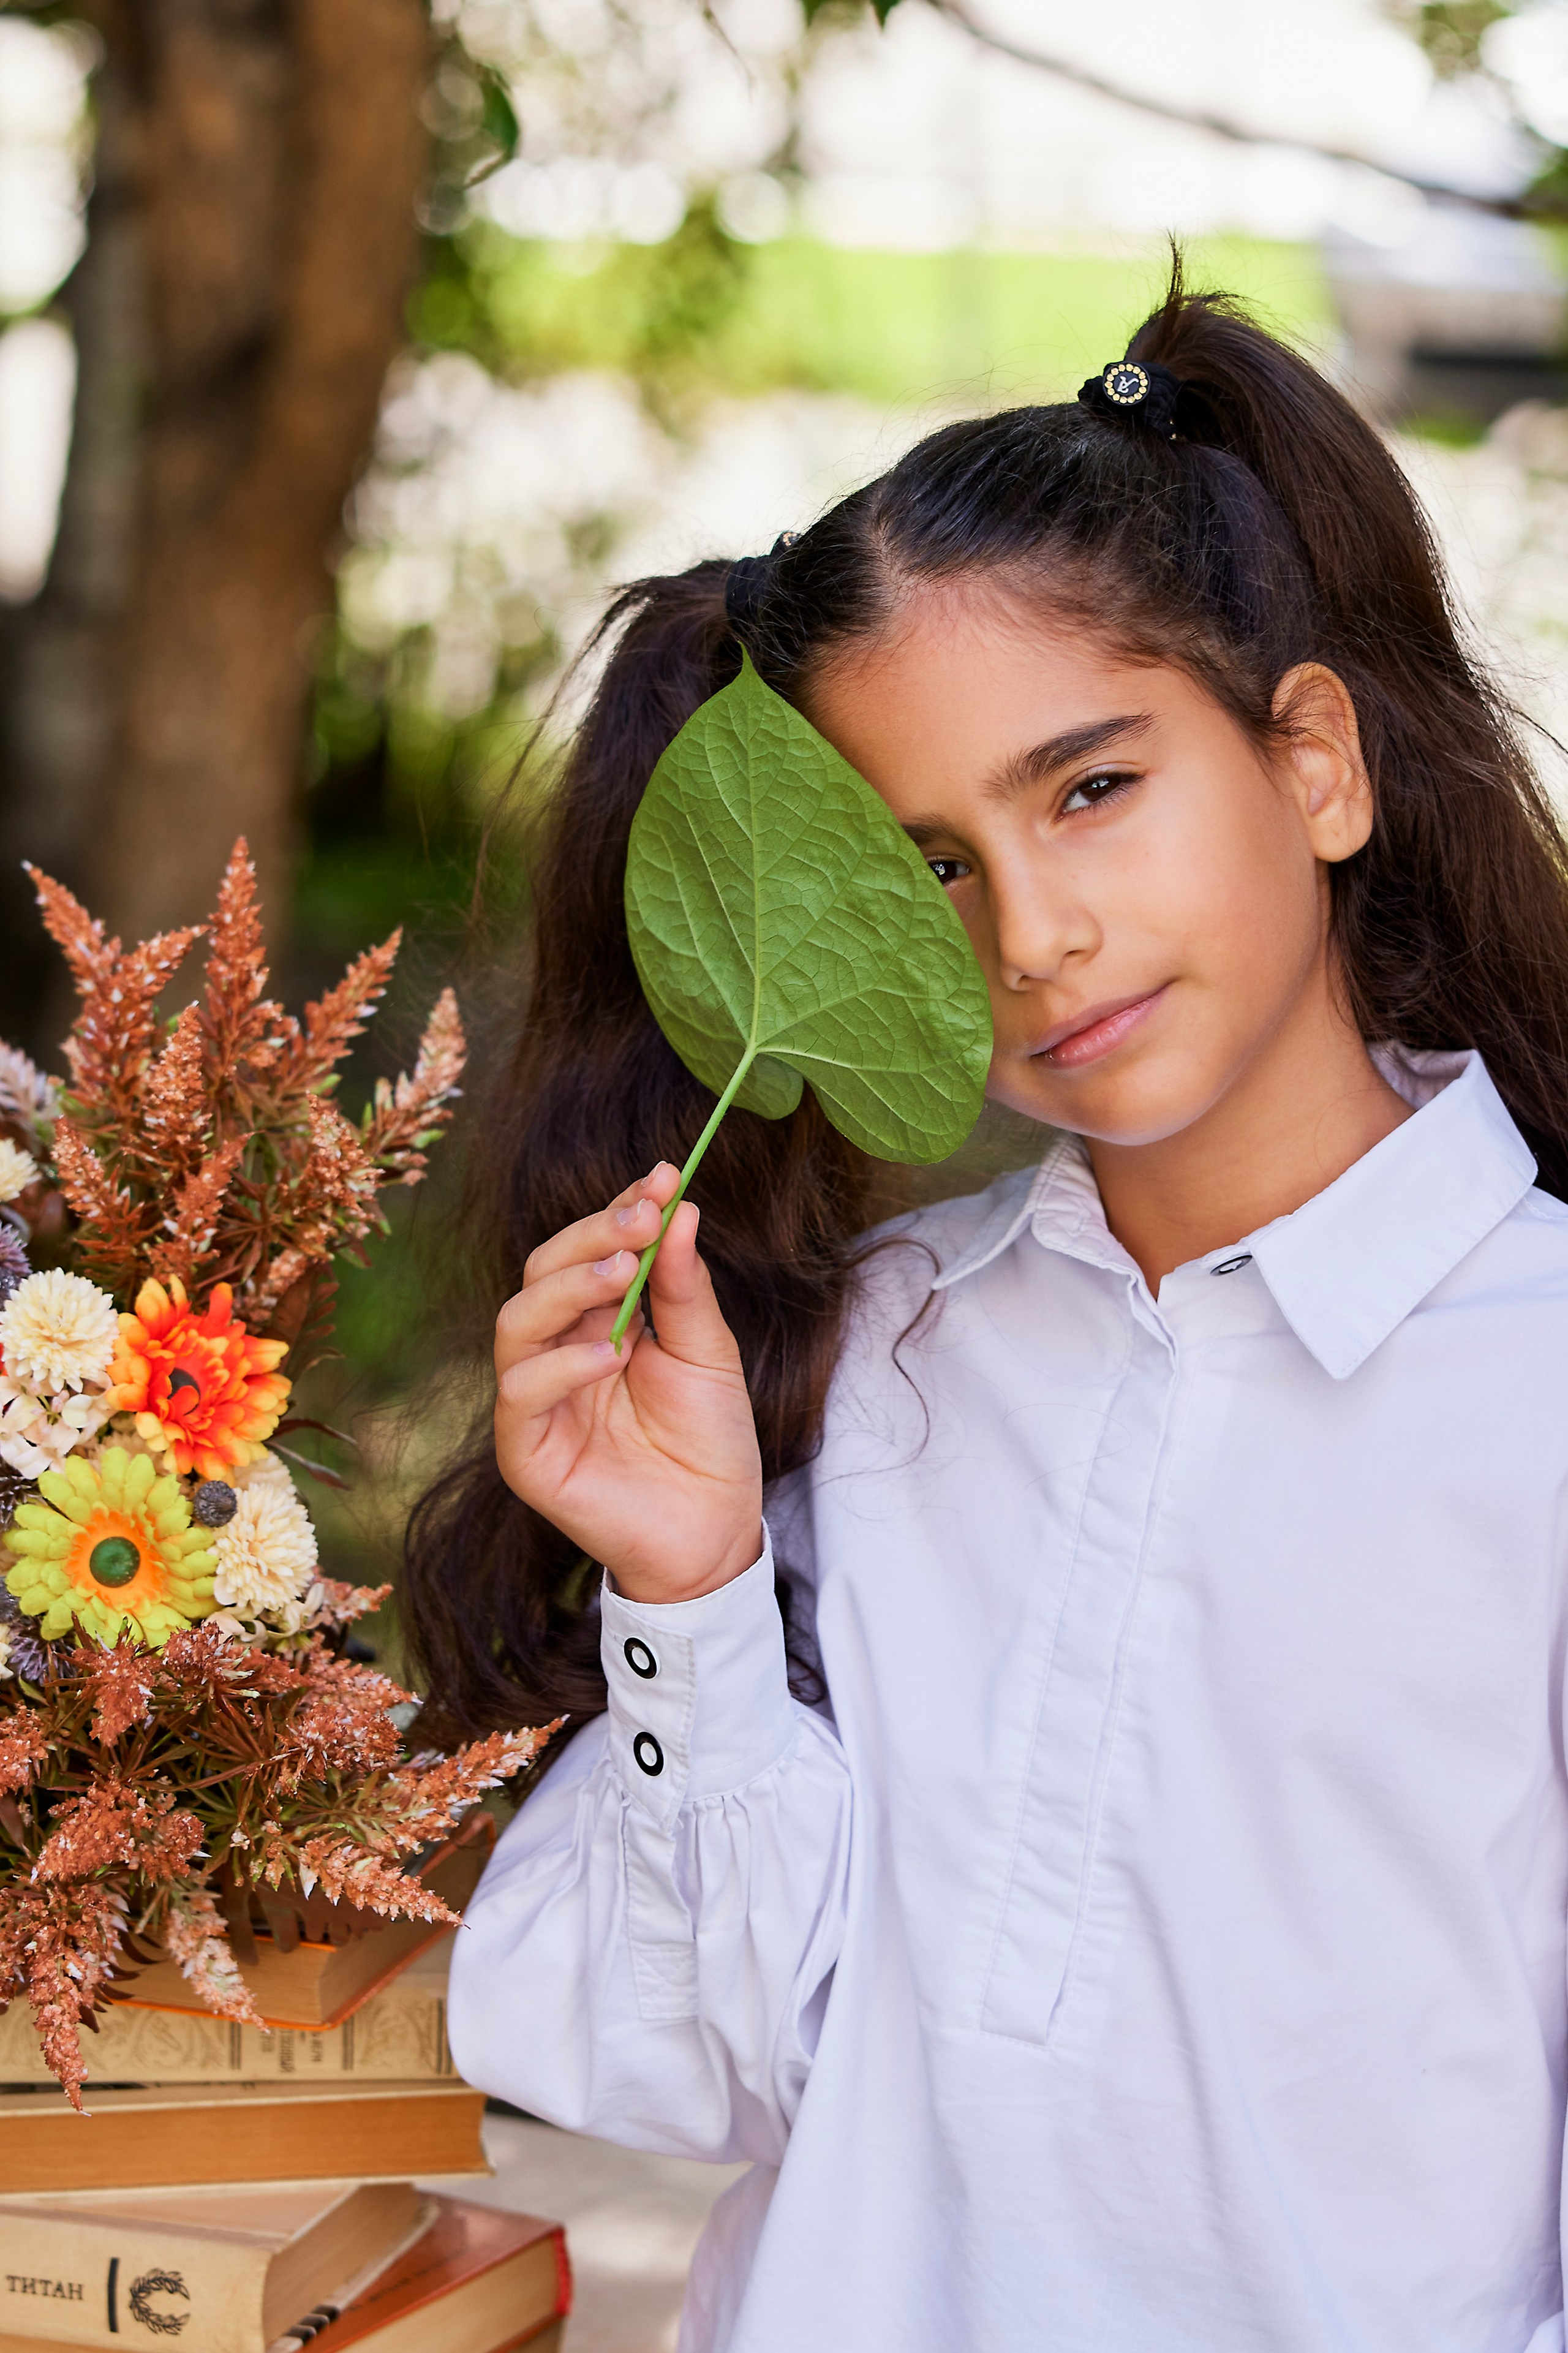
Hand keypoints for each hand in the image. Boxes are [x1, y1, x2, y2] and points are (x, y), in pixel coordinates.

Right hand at [494, 1163, 763, 1603]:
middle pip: (543, 1272)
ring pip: (517, 1322)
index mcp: (598, 1321)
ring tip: (622, 1276)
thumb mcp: (709, 1354)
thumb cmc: (710, 1443)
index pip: (588, 1250)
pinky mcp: (526, 1450)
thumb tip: (679, 1207)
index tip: (661, 1177)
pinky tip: (610, 1354)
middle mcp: (558, 1351)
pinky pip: (522, 1393)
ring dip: (567, 1289)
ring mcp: (536, 1400)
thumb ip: (685, 1287)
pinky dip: (562, 1367)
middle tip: (642, 1218)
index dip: (619, 1211)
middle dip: (592, 1237)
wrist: (714, 1533)